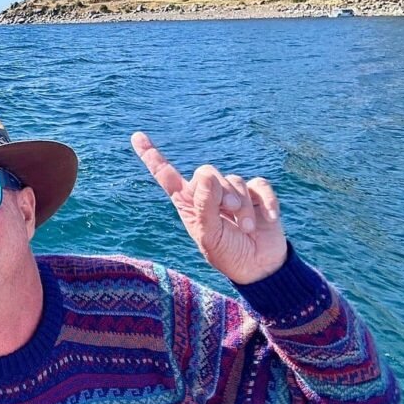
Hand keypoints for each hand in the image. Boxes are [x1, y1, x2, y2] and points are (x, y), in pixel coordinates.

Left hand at [131, 132, 286, 283]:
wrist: (259, 267)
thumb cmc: (227, 252)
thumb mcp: (209, 234)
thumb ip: (205, 205)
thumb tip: (206, 175)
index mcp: (187, 202)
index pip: (165, 174)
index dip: (151, 155)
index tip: (136, 136)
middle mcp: (208, 193)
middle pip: (207, 172)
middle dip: (220, 192)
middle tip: (229, 214)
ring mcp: (233, 191)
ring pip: (234, 179)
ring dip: (242, 205)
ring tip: (246, 228)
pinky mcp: (257, 193)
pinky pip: (260, 184)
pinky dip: (265, 202)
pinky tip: (267, 219)